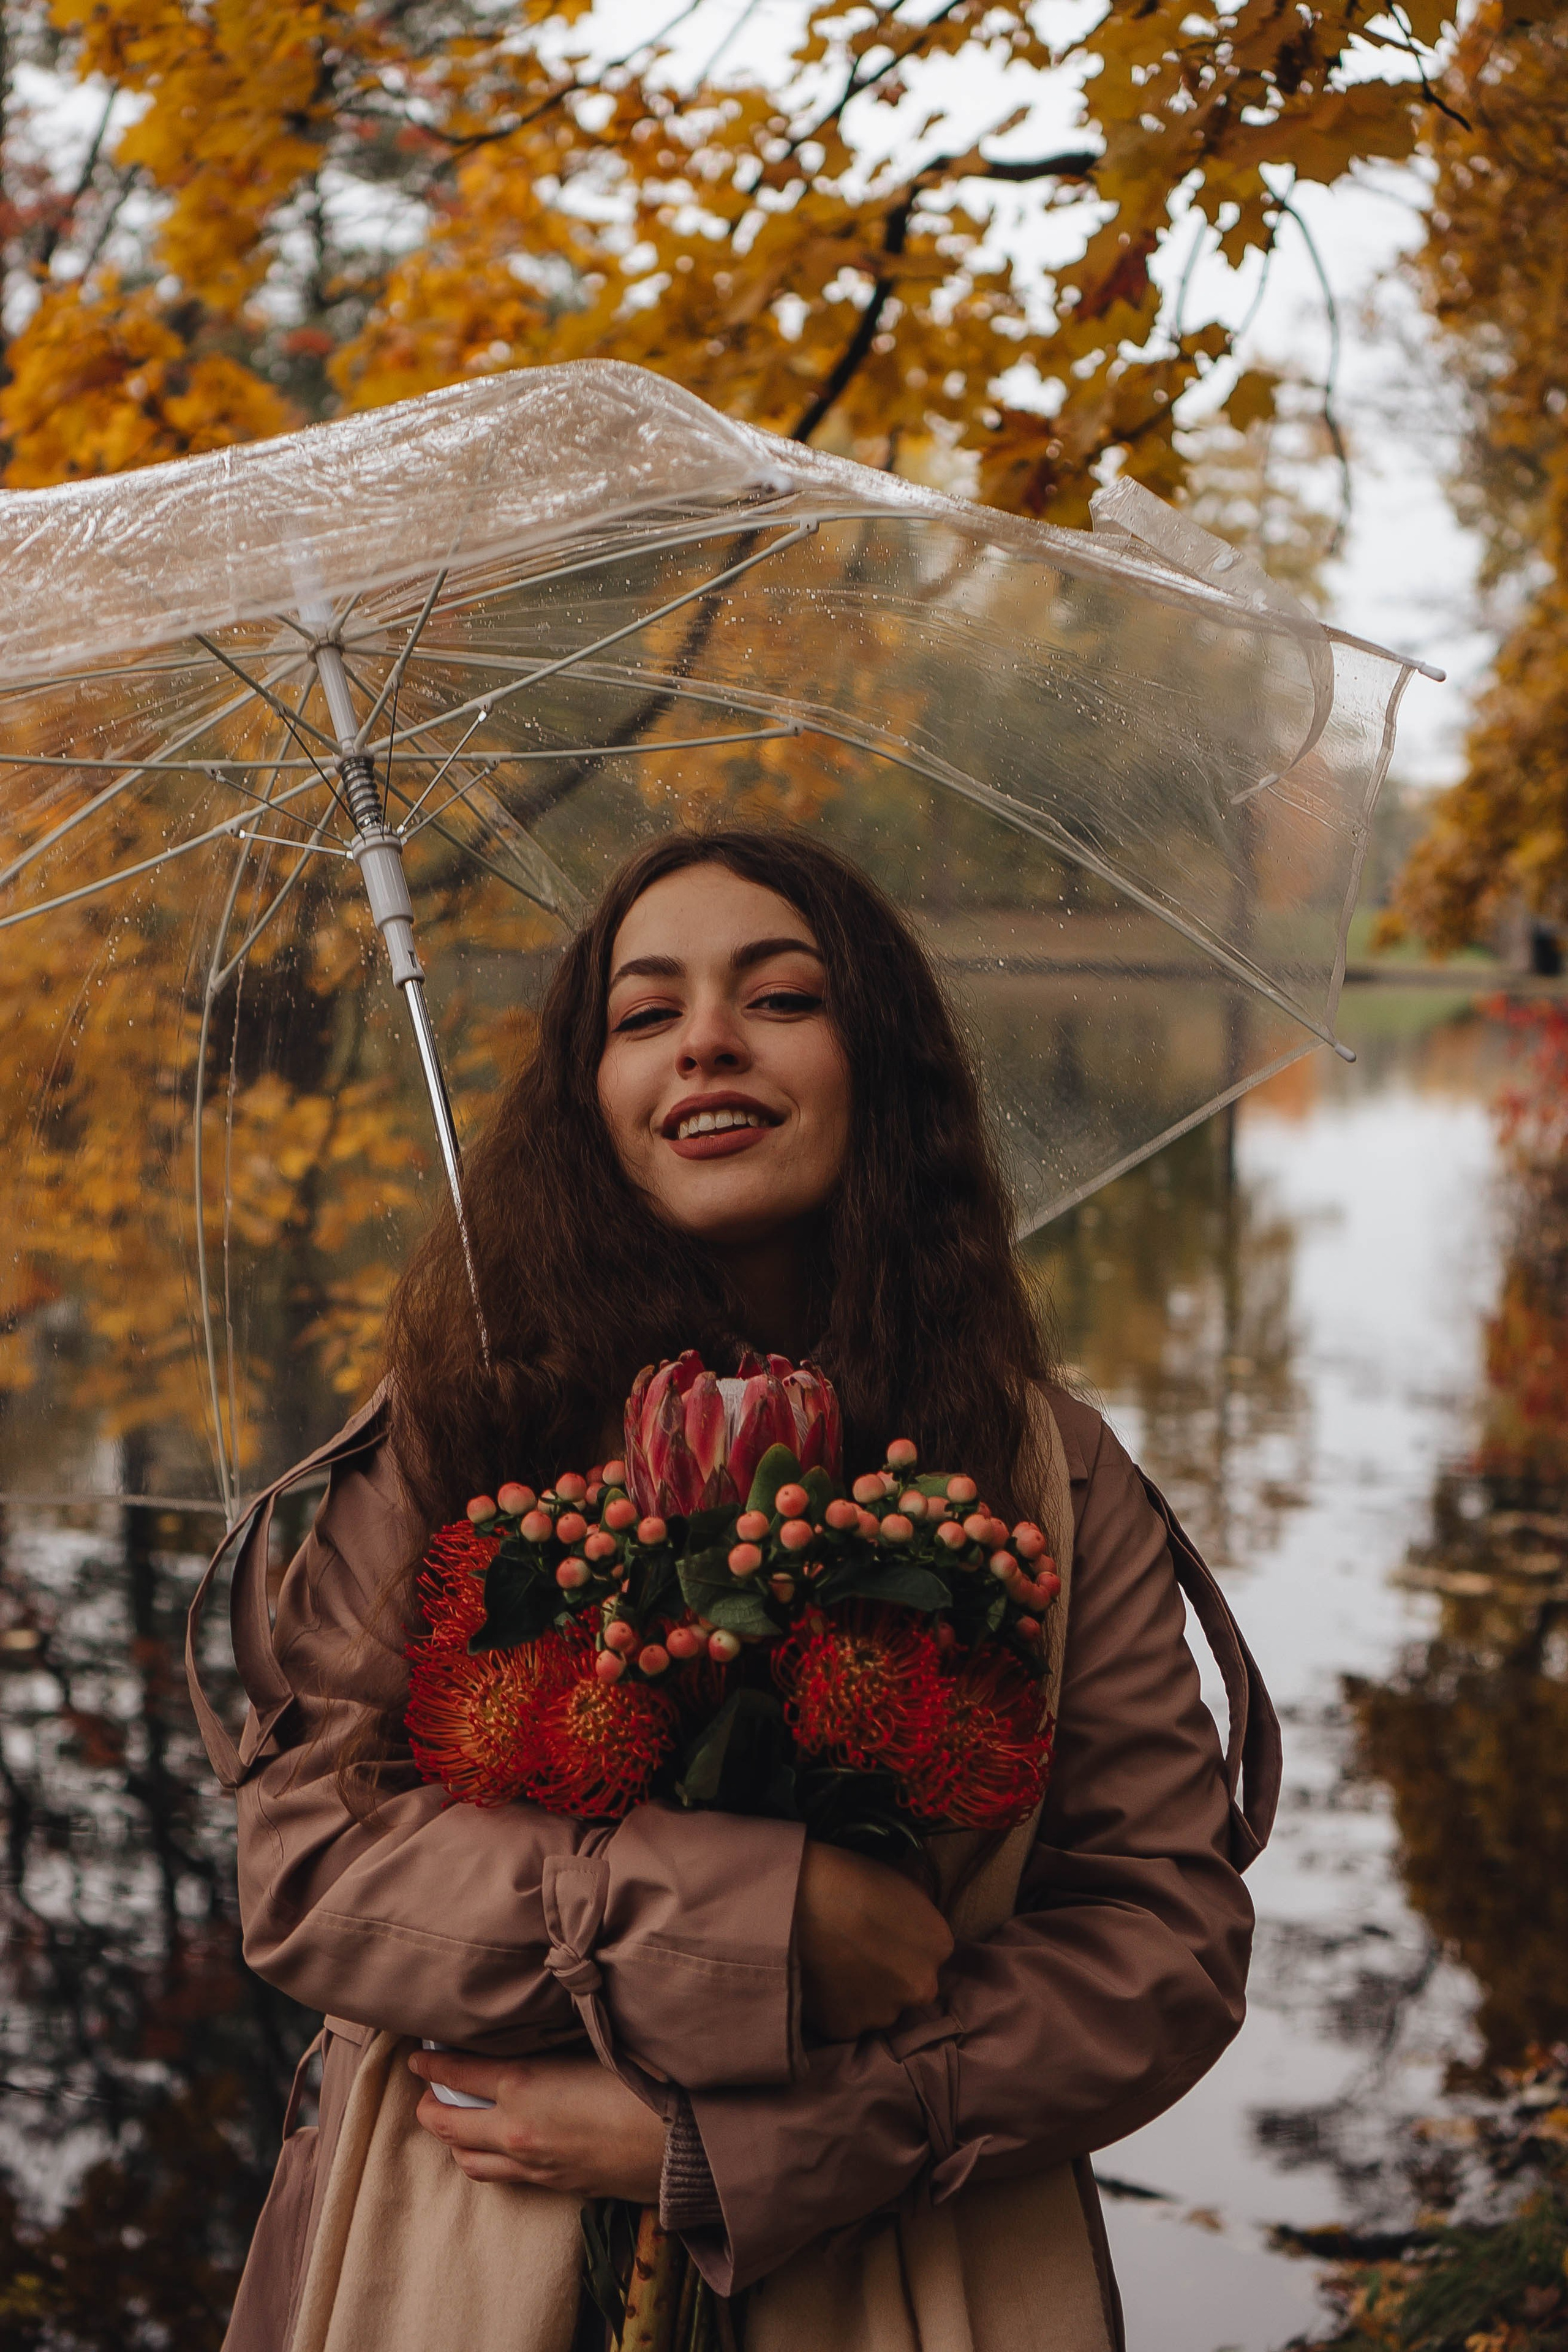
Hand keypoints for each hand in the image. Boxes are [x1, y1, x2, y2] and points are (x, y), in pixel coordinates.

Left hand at [408, 2049, 666, 2200]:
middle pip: (447, 2125)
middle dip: (428, 2108)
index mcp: (524, 2086)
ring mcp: (533, 2166)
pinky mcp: (554, 2187)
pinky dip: (487, 2160)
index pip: (457, 2072)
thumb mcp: (594, 2045)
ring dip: (454, 2140)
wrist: (683, 2145)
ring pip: (469, 2161)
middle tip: (426, 2092)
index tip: (417, 2057)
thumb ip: (555, 2038)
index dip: (431, 2063)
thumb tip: (534, 2025)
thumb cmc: (646, 2082)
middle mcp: (516, 2131)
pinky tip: (498, 2146)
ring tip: (455, 2121)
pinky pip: (503, 2177)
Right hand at [794, 1841, 953, 2041]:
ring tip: (834, 1964)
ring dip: (862, 1993)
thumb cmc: (849, 1877)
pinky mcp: (847, 2029)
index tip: (880, 1933)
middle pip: (908, 1985)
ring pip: (877, 2007)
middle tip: (857, 1951)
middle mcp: (921, 1987)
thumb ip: (918, 1915)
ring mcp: (884, 2013)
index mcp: (938, 1946)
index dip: (903, 1944)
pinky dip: (834, 2006)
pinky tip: (820, 1980)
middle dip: (889, 1974)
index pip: (928, 1953)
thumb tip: (912, 1926)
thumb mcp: (903, 1883)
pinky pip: (844, 2020)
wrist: (797, 1899)